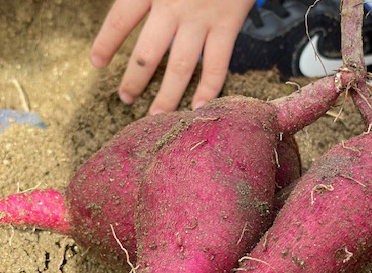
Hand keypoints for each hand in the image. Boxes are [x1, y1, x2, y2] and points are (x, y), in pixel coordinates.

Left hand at [91, 0, 255, 113]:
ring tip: (156, 115)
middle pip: (148, 53)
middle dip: (134, 80)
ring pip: (180, 66)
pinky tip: (200, 107)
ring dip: (167, 95)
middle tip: (125, 98)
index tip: (96, 63)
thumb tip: (129, 8)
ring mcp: (201, 19)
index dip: (106, 43)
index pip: (120, 20)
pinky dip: (210, 88)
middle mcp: (173, 7)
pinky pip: (217, 64)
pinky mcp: (227, 25)